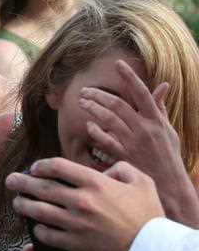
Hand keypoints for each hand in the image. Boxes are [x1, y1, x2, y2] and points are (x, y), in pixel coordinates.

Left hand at [6, 159, 163, 250]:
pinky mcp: (76, 243)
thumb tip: (104, 171)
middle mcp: (81, 200)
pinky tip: (35, 227)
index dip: (41, 165)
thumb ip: (120, 169)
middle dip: (21, 183)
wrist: (153, 250)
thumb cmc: (149, 215)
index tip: (35, 168)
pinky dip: (38, 230)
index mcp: (94, 182)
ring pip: (39, 211)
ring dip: (23, 206)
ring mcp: (76, 223)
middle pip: (41, 187)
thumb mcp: (140, 181)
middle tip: (10, 181)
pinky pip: (48, 235)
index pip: (57, 167)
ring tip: (16, 203)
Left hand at [79, 60, 198, 226]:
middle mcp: (144, 130)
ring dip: (93, 109)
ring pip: (109, 120)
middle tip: (85, 90)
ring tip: (81, 102)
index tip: (117, 64)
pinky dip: (95, 132)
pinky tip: (88, 125)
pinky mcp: (124, 157)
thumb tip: (163, 87)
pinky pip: (105, 141)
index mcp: (156, 121)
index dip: (129, 77)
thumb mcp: (168, 131)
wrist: (169, 186)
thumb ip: (161, 109)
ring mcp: (133, 143)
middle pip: (118, 105)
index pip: (142, 93)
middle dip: (99, 95)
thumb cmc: (168, 157)